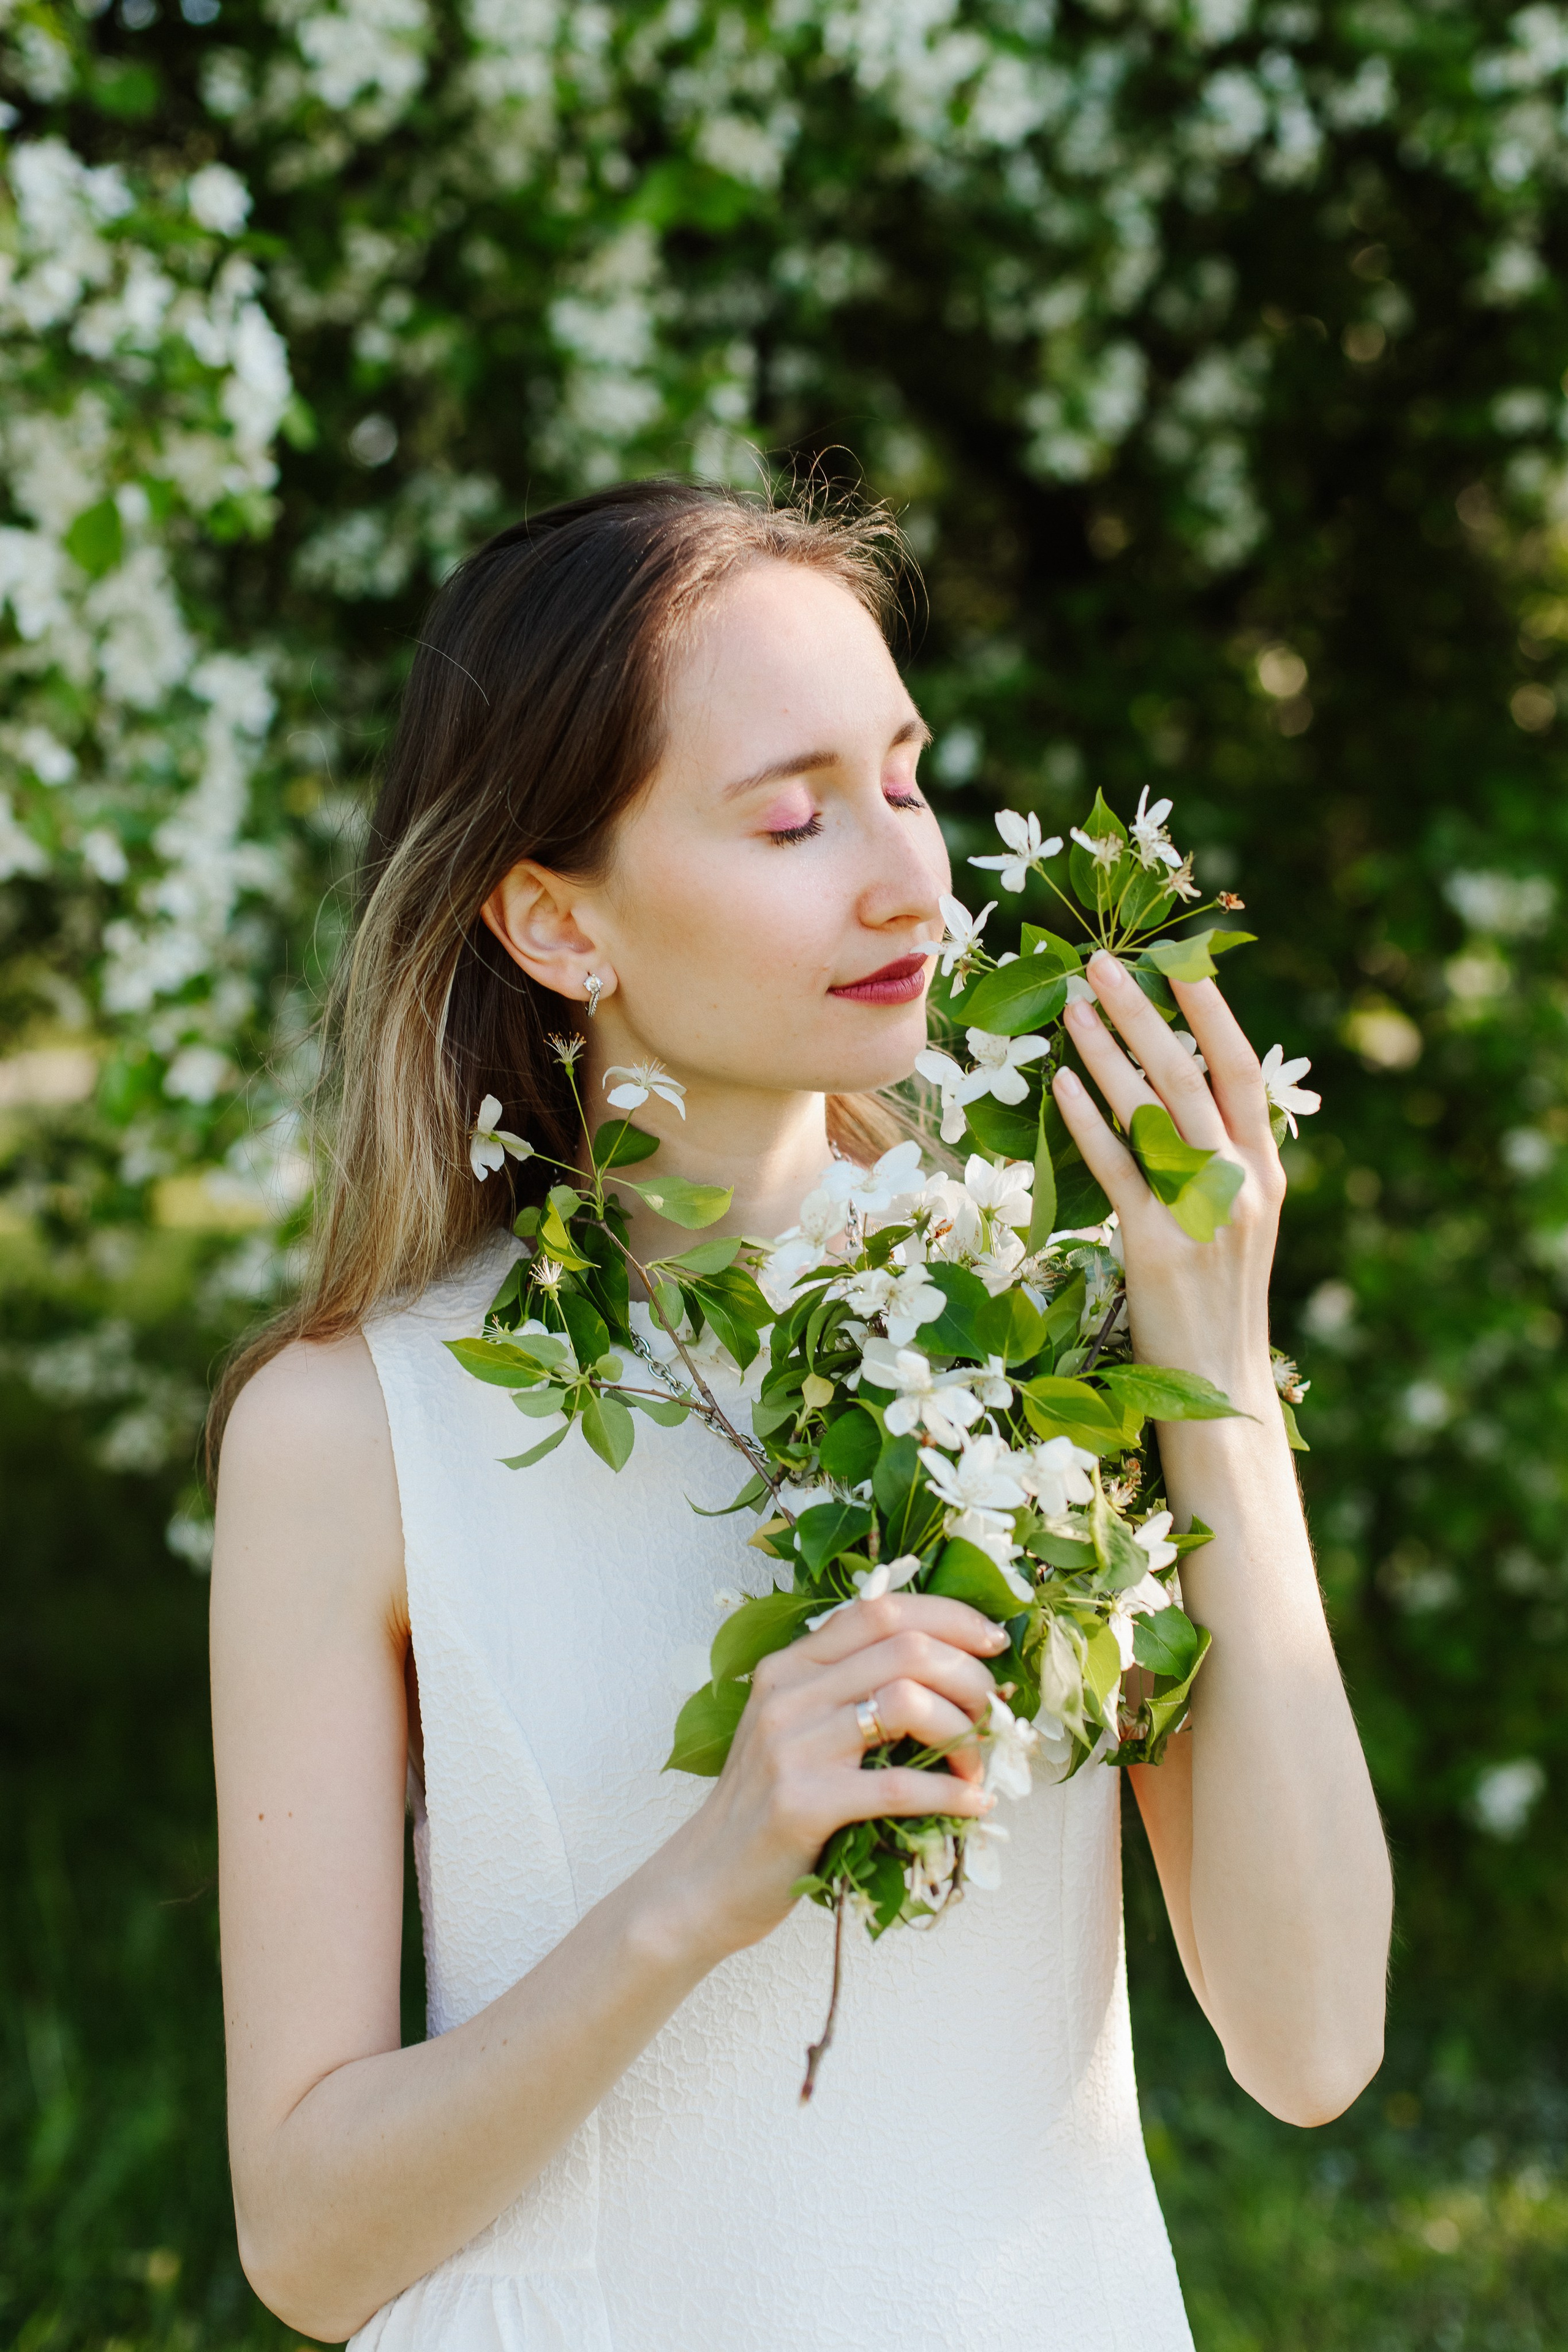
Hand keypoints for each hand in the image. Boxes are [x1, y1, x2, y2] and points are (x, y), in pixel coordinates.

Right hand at [667, 1592, 1006, 1956]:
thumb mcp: (795, 1730)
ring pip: (907, 1702)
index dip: (950, 1617)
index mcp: (789, 1665)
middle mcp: (788, 1692)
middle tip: (993, 1715)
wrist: (704, 1881)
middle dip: (971, 1677)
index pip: (881, 1608)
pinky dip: (950, 1793)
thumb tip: (945, 1670)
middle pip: (906, 1647)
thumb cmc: (766, 1806)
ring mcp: (792, 1746)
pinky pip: (898, 1785)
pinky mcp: (803, 1803)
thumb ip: (848, 1690)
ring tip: (977, 1765)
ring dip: (964, 1732)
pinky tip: (973, 1804)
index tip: (993, 1643)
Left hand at [1051, 950, 1286, 1407]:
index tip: (1183, 961)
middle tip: (1100, 964)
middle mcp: (1240, 1183)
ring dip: (1106, 1052)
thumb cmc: (1217, 1297)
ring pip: (1150, 1112)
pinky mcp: (1156, 1246)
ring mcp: (1201, 1214)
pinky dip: (1087, 1121)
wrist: (1219, 1382)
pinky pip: (1117, 1169)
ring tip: (1071, 1007)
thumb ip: (1218, 1160)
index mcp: (1265, 1171)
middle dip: (1143, 1014)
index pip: (1243, 1071)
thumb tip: (1176, 1090)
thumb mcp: (1238, 1221)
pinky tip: (1059, 1085)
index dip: (1212, 1013)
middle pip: (1189, 1076)